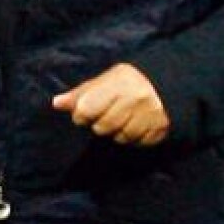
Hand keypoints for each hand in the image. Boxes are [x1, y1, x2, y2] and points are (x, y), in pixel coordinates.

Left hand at [52, 63, 169, 146]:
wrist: (166, 82)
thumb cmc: (128, 81)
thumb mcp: (104, 80)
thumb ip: (81, 93)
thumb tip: (57, 103)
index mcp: (118, 83)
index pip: (87, 108)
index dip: (82, 114)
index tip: (84, 112)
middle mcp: (135, 99)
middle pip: (103, 127)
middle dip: (100, 124)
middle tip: (108, 114)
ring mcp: (150, 115)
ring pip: (120, 138)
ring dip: (117, 132)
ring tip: (123, 118)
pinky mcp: (160, 129)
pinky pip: (137, 143)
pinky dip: (134, 138)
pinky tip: (136, 125)